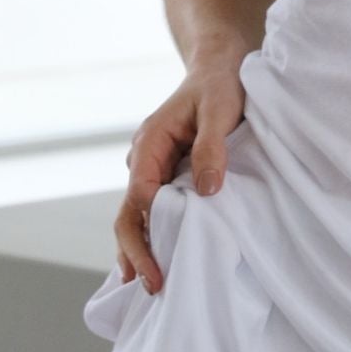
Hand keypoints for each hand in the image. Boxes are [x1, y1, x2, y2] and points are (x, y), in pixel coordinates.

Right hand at [114, 57, 246, 294]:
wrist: (220, 64)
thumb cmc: (220, 83)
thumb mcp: (220, 110)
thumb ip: (212, 148)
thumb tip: (207, 191)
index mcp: (150, 144)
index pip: (139, 198)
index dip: (146, 234)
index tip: (158, 265)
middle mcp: (145, 160)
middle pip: (130, 213)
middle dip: (136, 251)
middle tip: (151, 287)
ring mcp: (155, 169)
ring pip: (139, 215)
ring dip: (142, 248)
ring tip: (149, 286)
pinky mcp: (170, 174)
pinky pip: (157, 209)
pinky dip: (156, 234)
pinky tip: (160, 260)